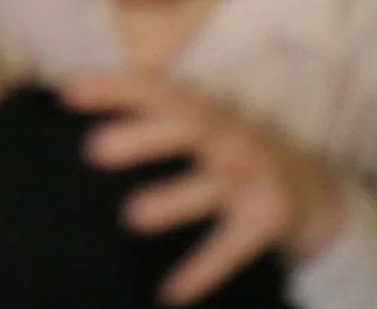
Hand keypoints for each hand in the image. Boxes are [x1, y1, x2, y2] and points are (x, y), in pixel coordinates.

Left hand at [65, 75, 345, 303]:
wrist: (311, 189)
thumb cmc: (228, 149)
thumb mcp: (196, 120)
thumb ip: (147, 112)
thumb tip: (65, 99)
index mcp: (200, 107)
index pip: (154, 89)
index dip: (113, 88)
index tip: (67, 95)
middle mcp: (227, 135)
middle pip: (186, 129)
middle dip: (142, 137)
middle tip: (92, 151)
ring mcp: (250, 176)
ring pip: (212, 185)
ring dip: (174, 199)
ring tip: (132, 215)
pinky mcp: (267, 219)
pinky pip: (233, 246)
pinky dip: (204, 269)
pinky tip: (171, 292)